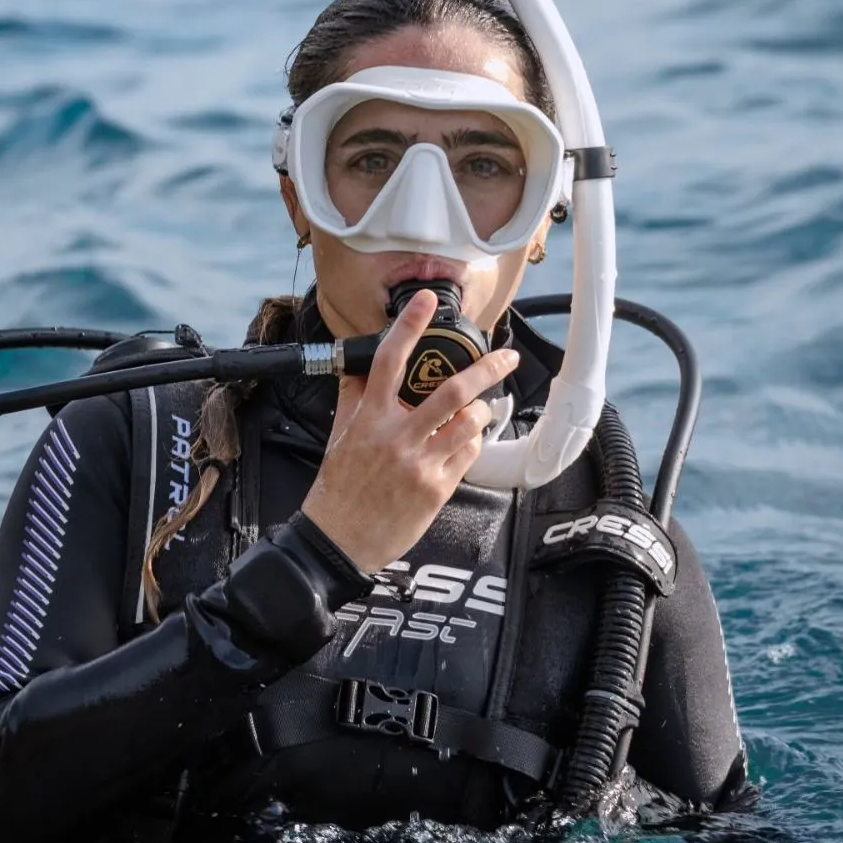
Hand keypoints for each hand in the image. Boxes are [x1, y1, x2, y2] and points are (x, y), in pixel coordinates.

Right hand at [300, 290, 519, 572]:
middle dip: (486, 369)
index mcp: (369, 417)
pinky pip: (467, 454)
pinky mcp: (436, 489)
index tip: (427, 302)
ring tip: (480, 409)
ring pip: (469, 423)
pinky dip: (471, 443)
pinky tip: (463, 443)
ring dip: (481, 411)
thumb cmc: (337, 489)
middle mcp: (397, 436)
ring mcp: (420, 463)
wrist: (338, 540)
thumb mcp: (339, 435)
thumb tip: (360, 367)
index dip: (410, 326)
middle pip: (451, 391)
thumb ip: (354, 398)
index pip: (390, 360)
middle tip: (506, 357)